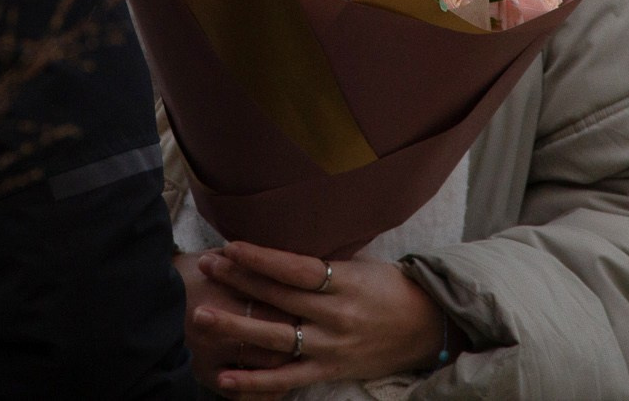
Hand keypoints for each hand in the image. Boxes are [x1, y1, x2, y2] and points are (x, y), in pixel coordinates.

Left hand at [193, 242, 449, 395]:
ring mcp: (331, 347)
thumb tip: (277, 249)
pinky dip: (254, 382)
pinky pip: (286, 380)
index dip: (261, 257)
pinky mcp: (329, 371)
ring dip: (236, 327)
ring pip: (276, 338)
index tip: (230, 246)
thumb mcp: (361, 265)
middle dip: (239, 279)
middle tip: (206, 266)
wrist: (428, 327)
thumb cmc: (391, 288)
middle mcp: (336, 316)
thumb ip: (322, 263)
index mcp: (345, 282)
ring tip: (201, 317)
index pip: (295, 268)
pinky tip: (225, 378)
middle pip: (278, 297)